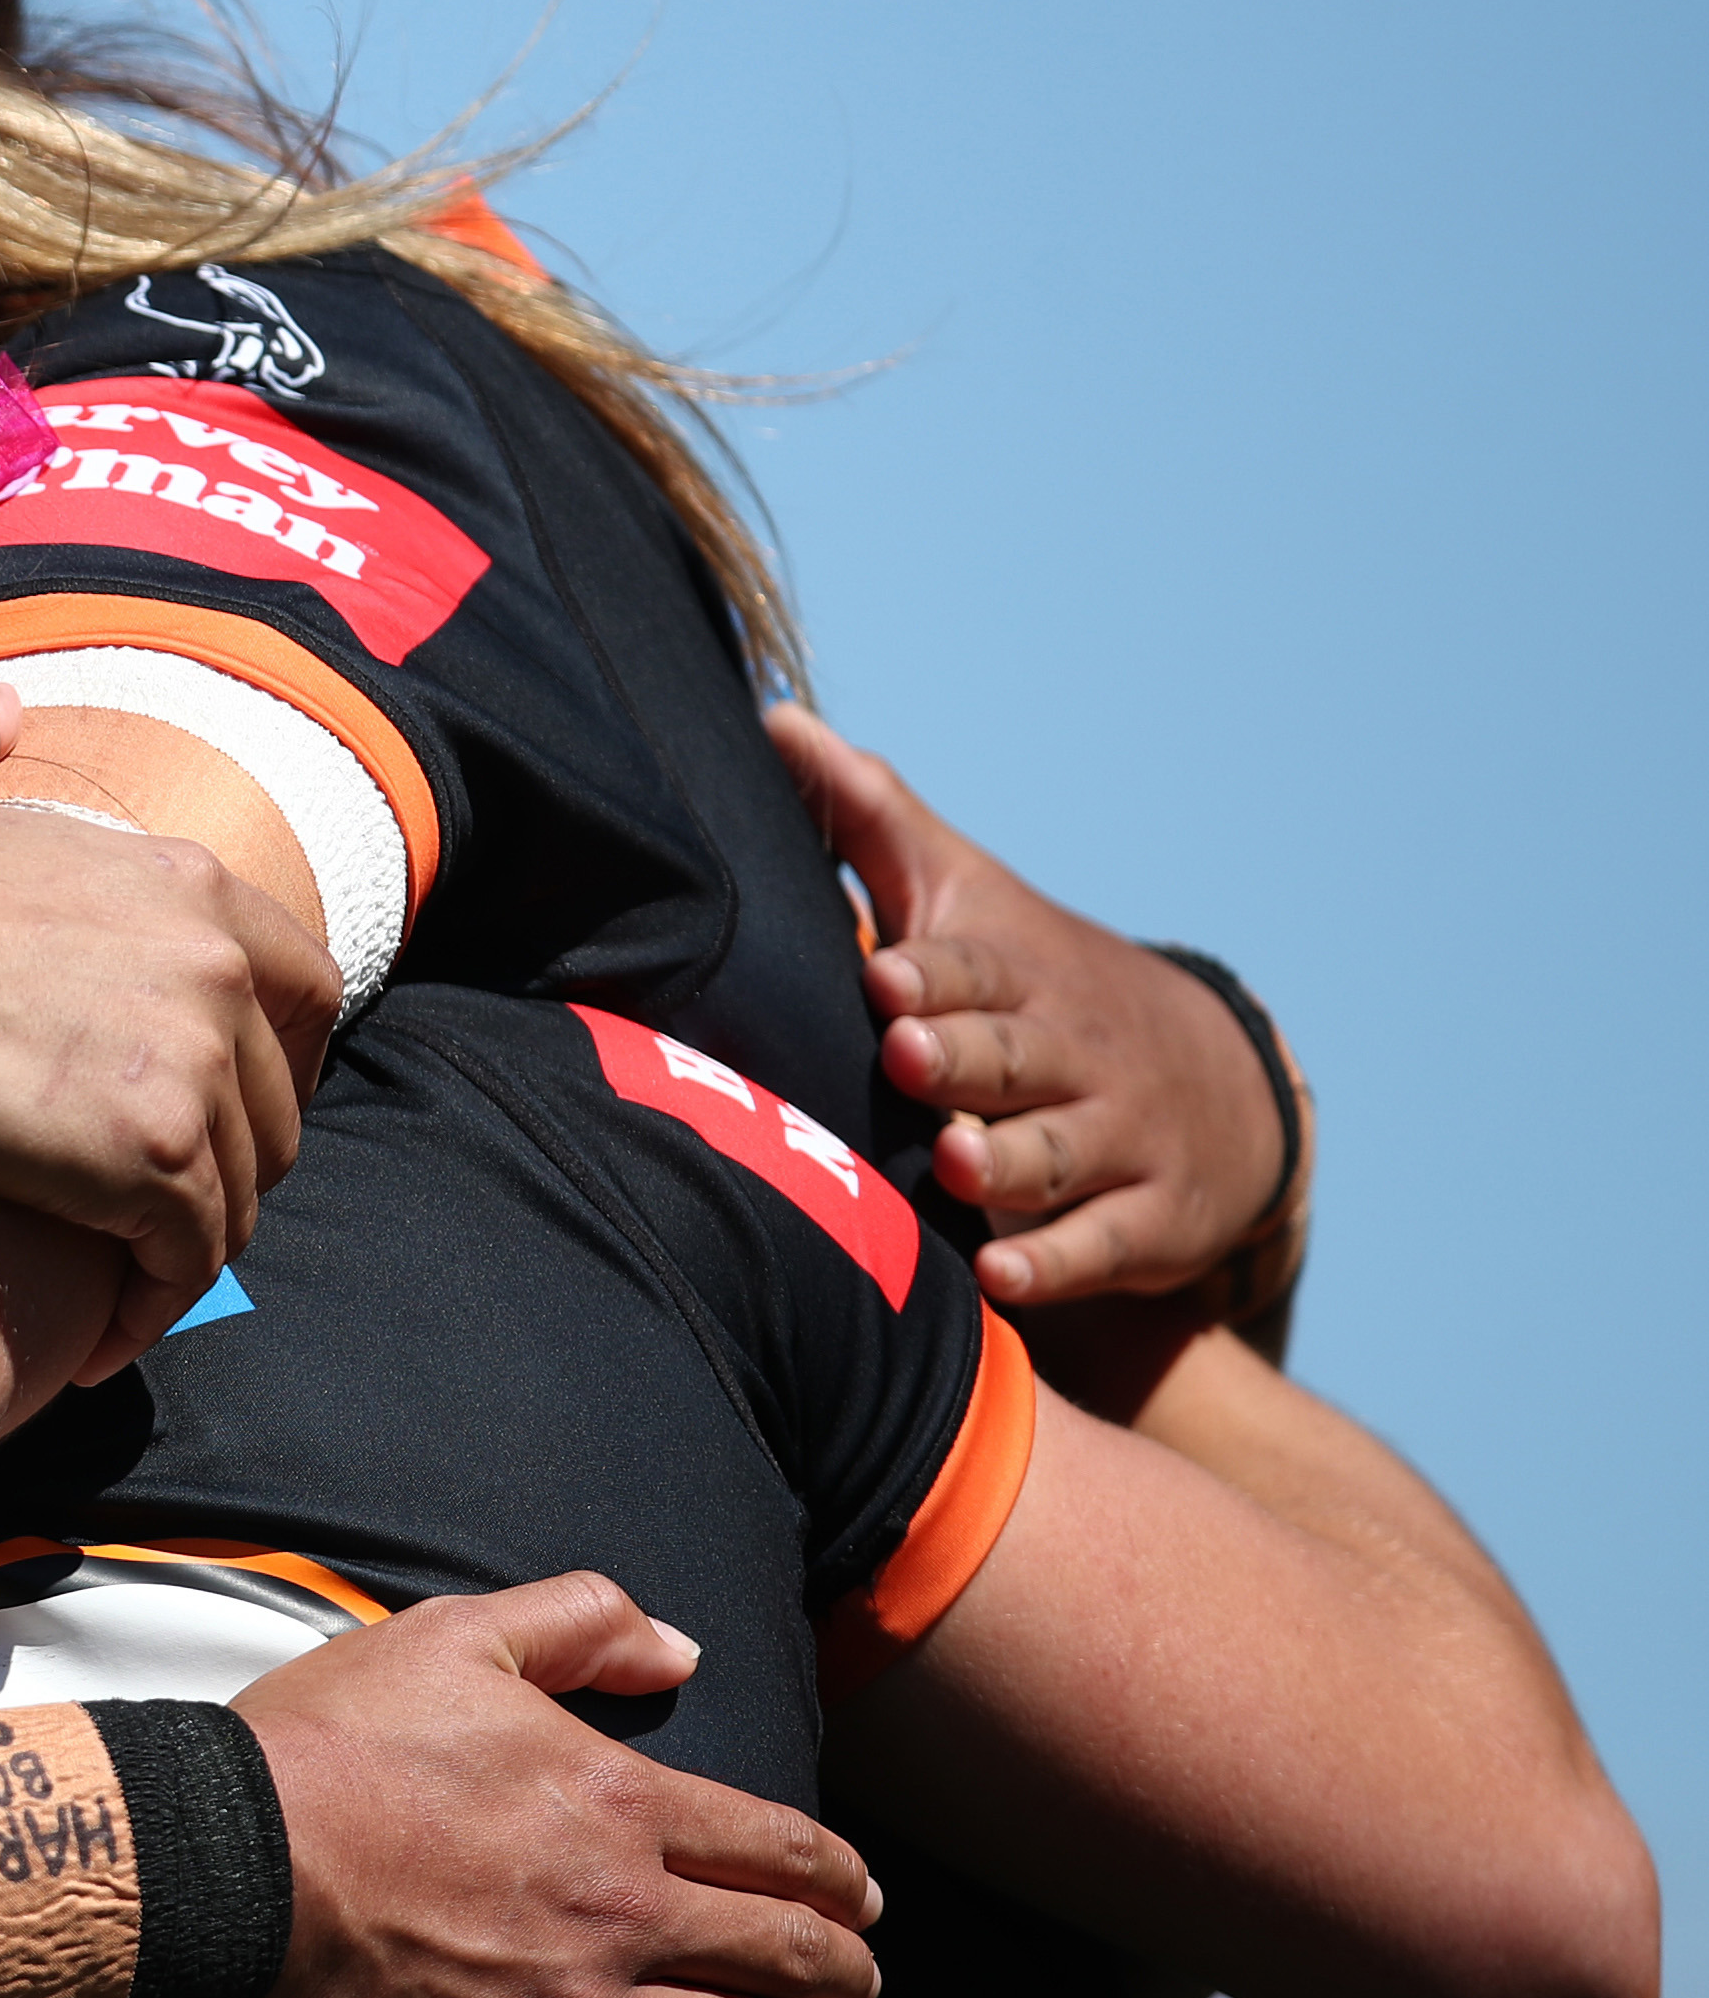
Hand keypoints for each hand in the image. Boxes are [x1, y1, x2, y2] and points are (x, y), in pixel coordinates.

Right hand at [0, 681, 335, 1369]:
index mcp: (188, 883)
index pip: (303, 987)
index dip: (281, 1065)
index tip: (227, 1117)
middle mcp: (217, 966)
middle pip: (279, 1104)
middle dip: (235, 1170)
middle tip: (159, 1220)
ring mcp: (196, 1063)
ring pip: (238, 1192)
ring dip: (185, 1252)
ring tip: (120, 1287)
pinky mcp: (158, 1159)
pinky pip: (189, 1262)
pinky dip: (152, 1308)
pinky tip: (100, 1339)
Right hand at [194, 1574, 884, 1997]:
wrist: (221, 1871)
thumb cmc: (328, 1748)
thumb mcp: (453, 1640)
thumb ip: (581, 1623)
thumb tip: (685, 1649)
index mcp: (621, 1809)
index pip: (780, 1851)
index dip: (840, 1880)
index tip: (863, 1899)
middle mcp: (624, 1923)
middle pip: (782, 1957)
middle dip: (845, 1973)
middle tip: (868, 1984)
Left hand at [764, 705, 1289, 1310]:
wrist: (1222, 1081)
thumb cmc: (1035, 982)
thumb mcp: (968, 895)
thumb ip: (873, 820)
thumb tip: (775, 721)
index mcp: (1018, 974)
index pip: (975, 968)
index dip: (932, 972)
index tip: (882, 970)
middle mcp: (1071, 1053)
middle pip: (1011, 1057)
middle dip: (961, 1056)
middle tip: (906, 1052)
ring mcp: (1118, 1137)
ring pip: (1053, 1153)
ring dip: (1002, 1160)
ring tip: (950, 1160)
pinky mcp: (1147, 1221)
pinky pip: (1100, 1247)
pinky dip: (1055, 1264)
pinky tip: (1003, 1276)